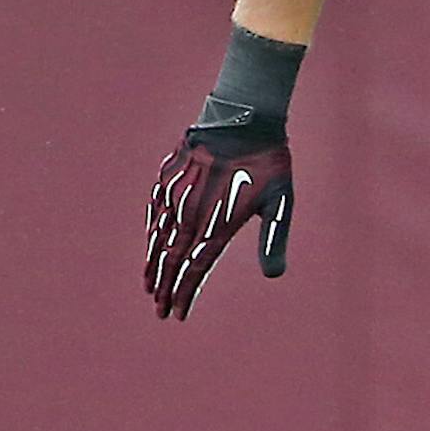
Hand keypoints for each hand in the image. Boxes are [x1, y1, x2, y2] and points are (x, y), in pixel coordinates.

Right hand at [145, 122, 292, 320]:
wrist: (244, 116)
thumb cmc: (268, 162)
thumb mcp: (280, 202)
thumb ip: (274, 239)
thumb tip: (274, 277)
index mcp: (219, 223)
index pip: (195, 268)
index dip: (184, 293)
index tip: (177, 314)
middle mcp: (192, 212)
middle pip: (172, 258)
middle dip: (164, 288)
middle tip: (159, 312)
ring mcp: (177, 194)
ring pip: (158, 237)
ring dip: (153, 264)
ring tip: (149, 286)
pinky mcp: (168, 177)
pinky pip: (154, 211)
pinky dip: (151, 233)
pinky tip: (150, 243)